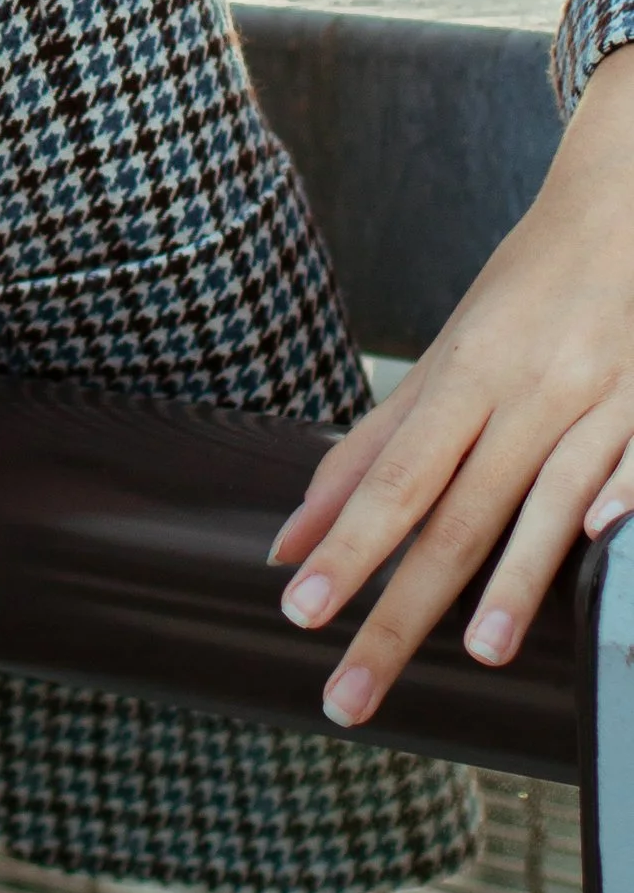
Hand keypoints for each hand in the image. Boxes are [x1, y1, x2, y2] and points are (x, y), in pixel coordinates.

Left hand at [267, 41, 633, 725]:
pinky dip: (619, 500)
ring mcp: (597, 398)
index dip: (346, 549)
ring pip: (545, 496)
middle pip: (452, 511)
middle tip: (355, 690)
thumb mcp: (449, 356)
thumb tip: (292, 533)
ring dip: (512, 577)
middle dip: (400, 607)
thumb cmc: (529, 290)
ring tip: (478, 653)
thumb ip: (374, 445)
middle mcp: (524, 391)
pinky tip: (595, 545)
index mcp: (464, 376)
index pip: (391, 482)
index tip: (300, 612)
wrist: (623, 202)